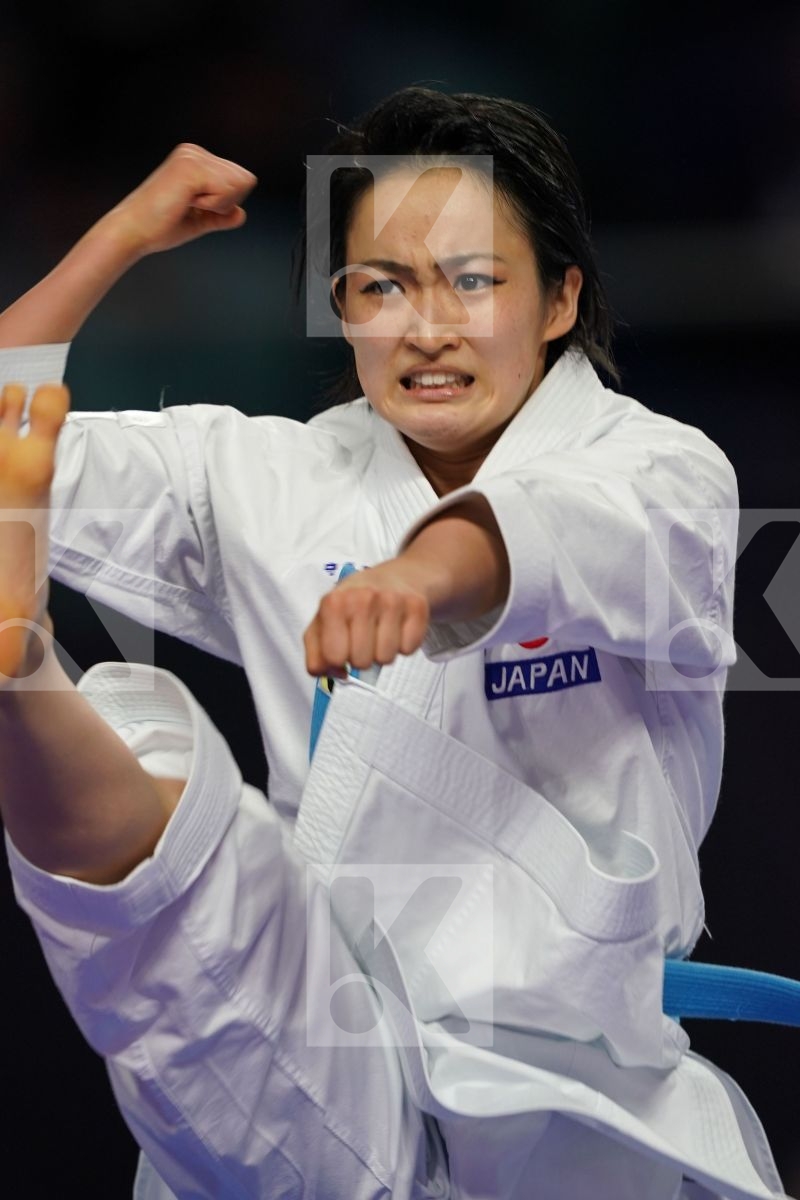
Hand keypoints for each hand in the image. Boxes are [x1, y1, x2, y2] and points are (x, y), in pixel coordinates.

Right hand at [100, 143, 256, 260]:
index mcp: (196, 159)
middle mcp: (194, 152)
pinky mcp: (190, 168)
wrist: (133, 231)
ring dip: (218, 205)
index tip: (195, 208)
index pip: (242, 179)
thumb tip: (241, 213)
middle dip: (226, 203)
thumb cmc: (159, 227)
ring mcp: (192, 156)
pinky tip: (188, 204)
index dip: (227, 203)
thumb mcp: (197, 221)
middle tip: (192, 208)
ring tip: (187, 205)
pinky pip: (227, 191)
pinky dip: (213, 206)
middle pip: (245, 179)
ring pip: (239, 184)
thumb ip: (220, 216)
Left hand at [303, 562, 430, 676]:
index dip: (337, 659)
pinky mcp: (417, 607)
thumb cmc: (356, 602)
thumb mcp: (324, 620)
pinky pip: (408, 649)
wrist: (396, 576)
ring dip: (383, 652)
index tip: (342, 646)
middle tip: (364, 637)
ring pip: (385, 658)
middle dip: (361, 656)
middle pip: (361, 662)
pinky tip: (397, 627)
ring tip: (380, 632)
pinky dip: (404, 644)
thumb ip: (316, 653)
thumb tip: (336, 672)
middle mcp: (362, 598)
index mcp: (334, 602)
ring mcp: (392, 601)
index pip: (333, 657)